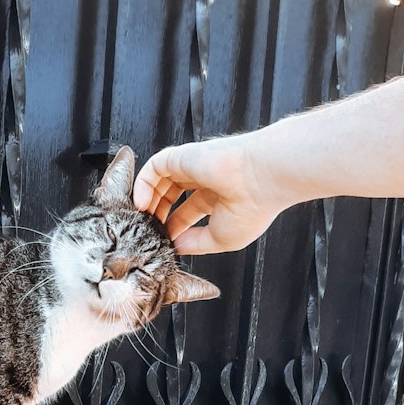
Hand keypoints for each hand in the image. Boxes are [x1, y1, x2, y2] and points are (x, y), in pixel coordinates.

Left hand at [132, 134, 287, 254]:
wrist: (264, 180)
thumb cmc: (253, 208)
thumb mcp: (220, 239)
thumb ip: (195, 244)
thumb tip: (175, 247)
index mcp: (217, 197)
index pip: (186, 212)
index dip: (172, 227)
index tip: (163, 242)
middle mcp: (205, 180)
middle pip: (170, 195)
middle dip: (156, 214)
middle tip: (147, 230)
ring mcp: (193, 167)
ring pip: (160, 180)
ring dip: (147, 200)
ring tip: (141, 219)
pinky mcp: (183, 157)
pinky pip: (154, 167)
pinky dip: (142, 184)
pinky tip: (140, 203)